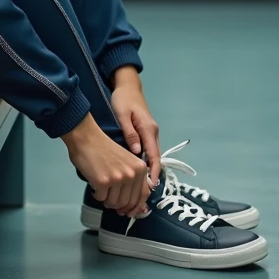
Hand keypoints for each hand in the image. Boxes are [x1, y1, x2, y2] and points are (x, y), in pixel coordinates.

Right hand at [62, 115, 149, 216]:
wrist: (87, 137)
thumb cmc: (104, 148)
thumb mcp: (127, 160)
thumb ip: (134, 178)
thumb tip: (135, 204)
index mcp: (140, 168)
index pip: (143, 195)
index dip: (136, 207)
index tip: (129, 212)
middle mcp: (132, 174)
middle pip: (127, 202)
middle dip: (118, 206)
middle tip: (110, 202)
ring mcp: (118, 178)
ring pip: (114, 203)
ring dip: (107, 200)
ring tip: (102, 190)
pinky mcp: (103, 182)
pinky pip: (101, 198)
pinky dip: (96, 195)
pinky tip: (95, 185)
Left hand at [110, 67, 161, 190]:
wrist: (127, 86)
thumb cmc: (123, 100)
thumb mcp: (123, 115)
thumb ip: (130, 133)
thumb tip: (136, 152)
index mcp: (148, 129)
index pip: (154, 155)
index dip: (154, 172)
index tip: (151, 186)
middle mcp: (153, 132)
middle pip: (155, 158)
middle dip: (152, 175)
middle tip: (145, 192)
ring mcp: (150, 132)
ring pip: (152, 155)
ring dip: (148, 170)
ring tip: (141, 187)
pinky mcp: (145, 132)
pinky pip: (148, 150)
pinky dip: (145, 162)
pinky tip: (138, 171)